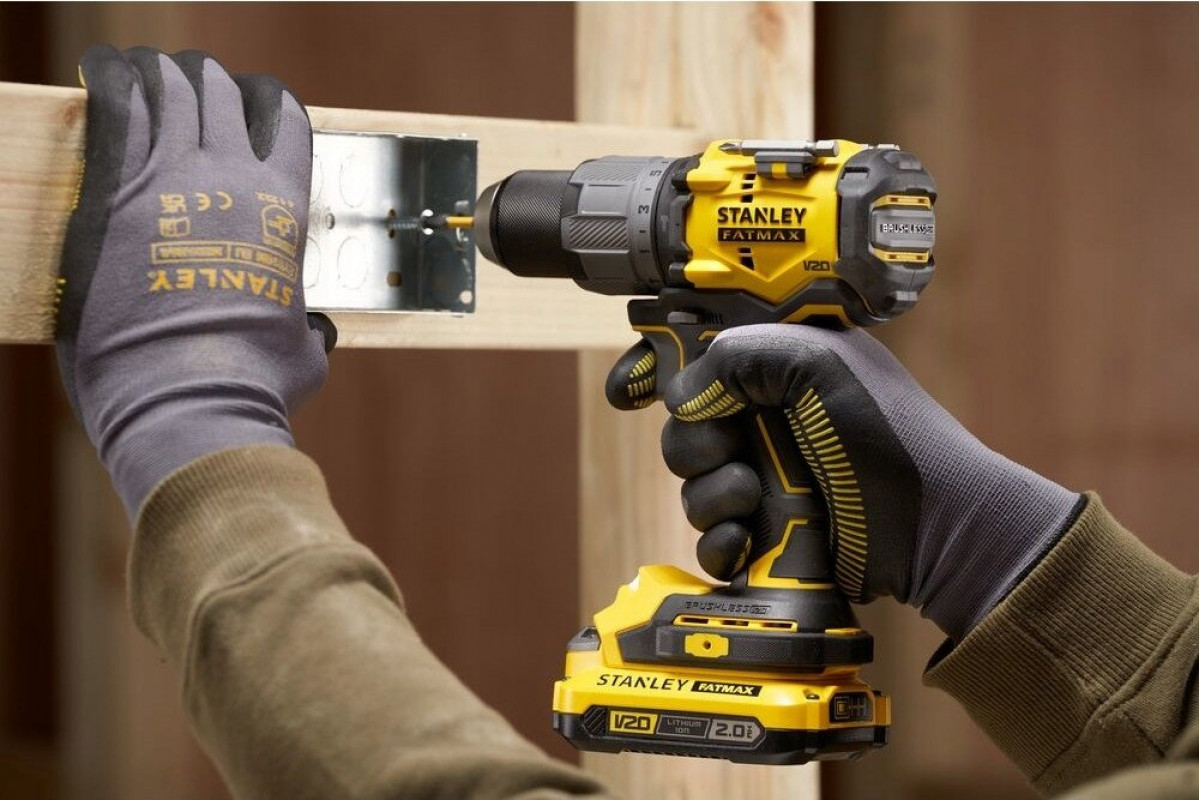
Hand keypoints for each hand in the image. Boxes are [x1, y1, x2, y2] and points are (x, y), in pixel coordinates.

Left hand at [56, 46, 332, 518]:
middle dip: (204, 81)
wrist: (190, 398)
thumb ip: (308, 328)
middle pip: (221, 91)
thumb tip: (316, 334)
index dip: (266, 100)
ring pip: (168, 86)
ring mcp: (173, 179)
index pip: (283, 117)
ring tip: (138, 71)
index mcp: (284, 208)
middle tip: (183, 85)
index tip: (249, 101)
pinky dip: (107, 78)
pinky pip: (112, 105)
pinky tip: (99, 71)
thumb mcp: (303, 352)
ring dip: (155, 73)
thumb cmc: (250, 383)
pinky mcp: (113, 193)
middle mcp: (234, 180)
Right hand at [659, 324, 1082, 640]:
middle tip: (729, 449)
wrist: (931, 524)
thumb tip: (684, 396)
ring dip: (712, 495)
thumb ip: (738, 357)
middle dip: (694, 443)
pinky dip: (720, 541)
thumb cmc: (887, 432)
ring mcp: (767, 475)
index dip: (656, 366)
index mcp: (779, 365)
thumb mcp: (817, 363)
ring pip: (693, 485)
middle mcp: (767, 418)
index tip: (627, 390)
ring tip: (755, 499)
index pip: (699, 353)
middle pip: (684, 426)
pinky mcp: (768, 529)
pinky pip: (711, 537)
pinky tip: (745, 541)